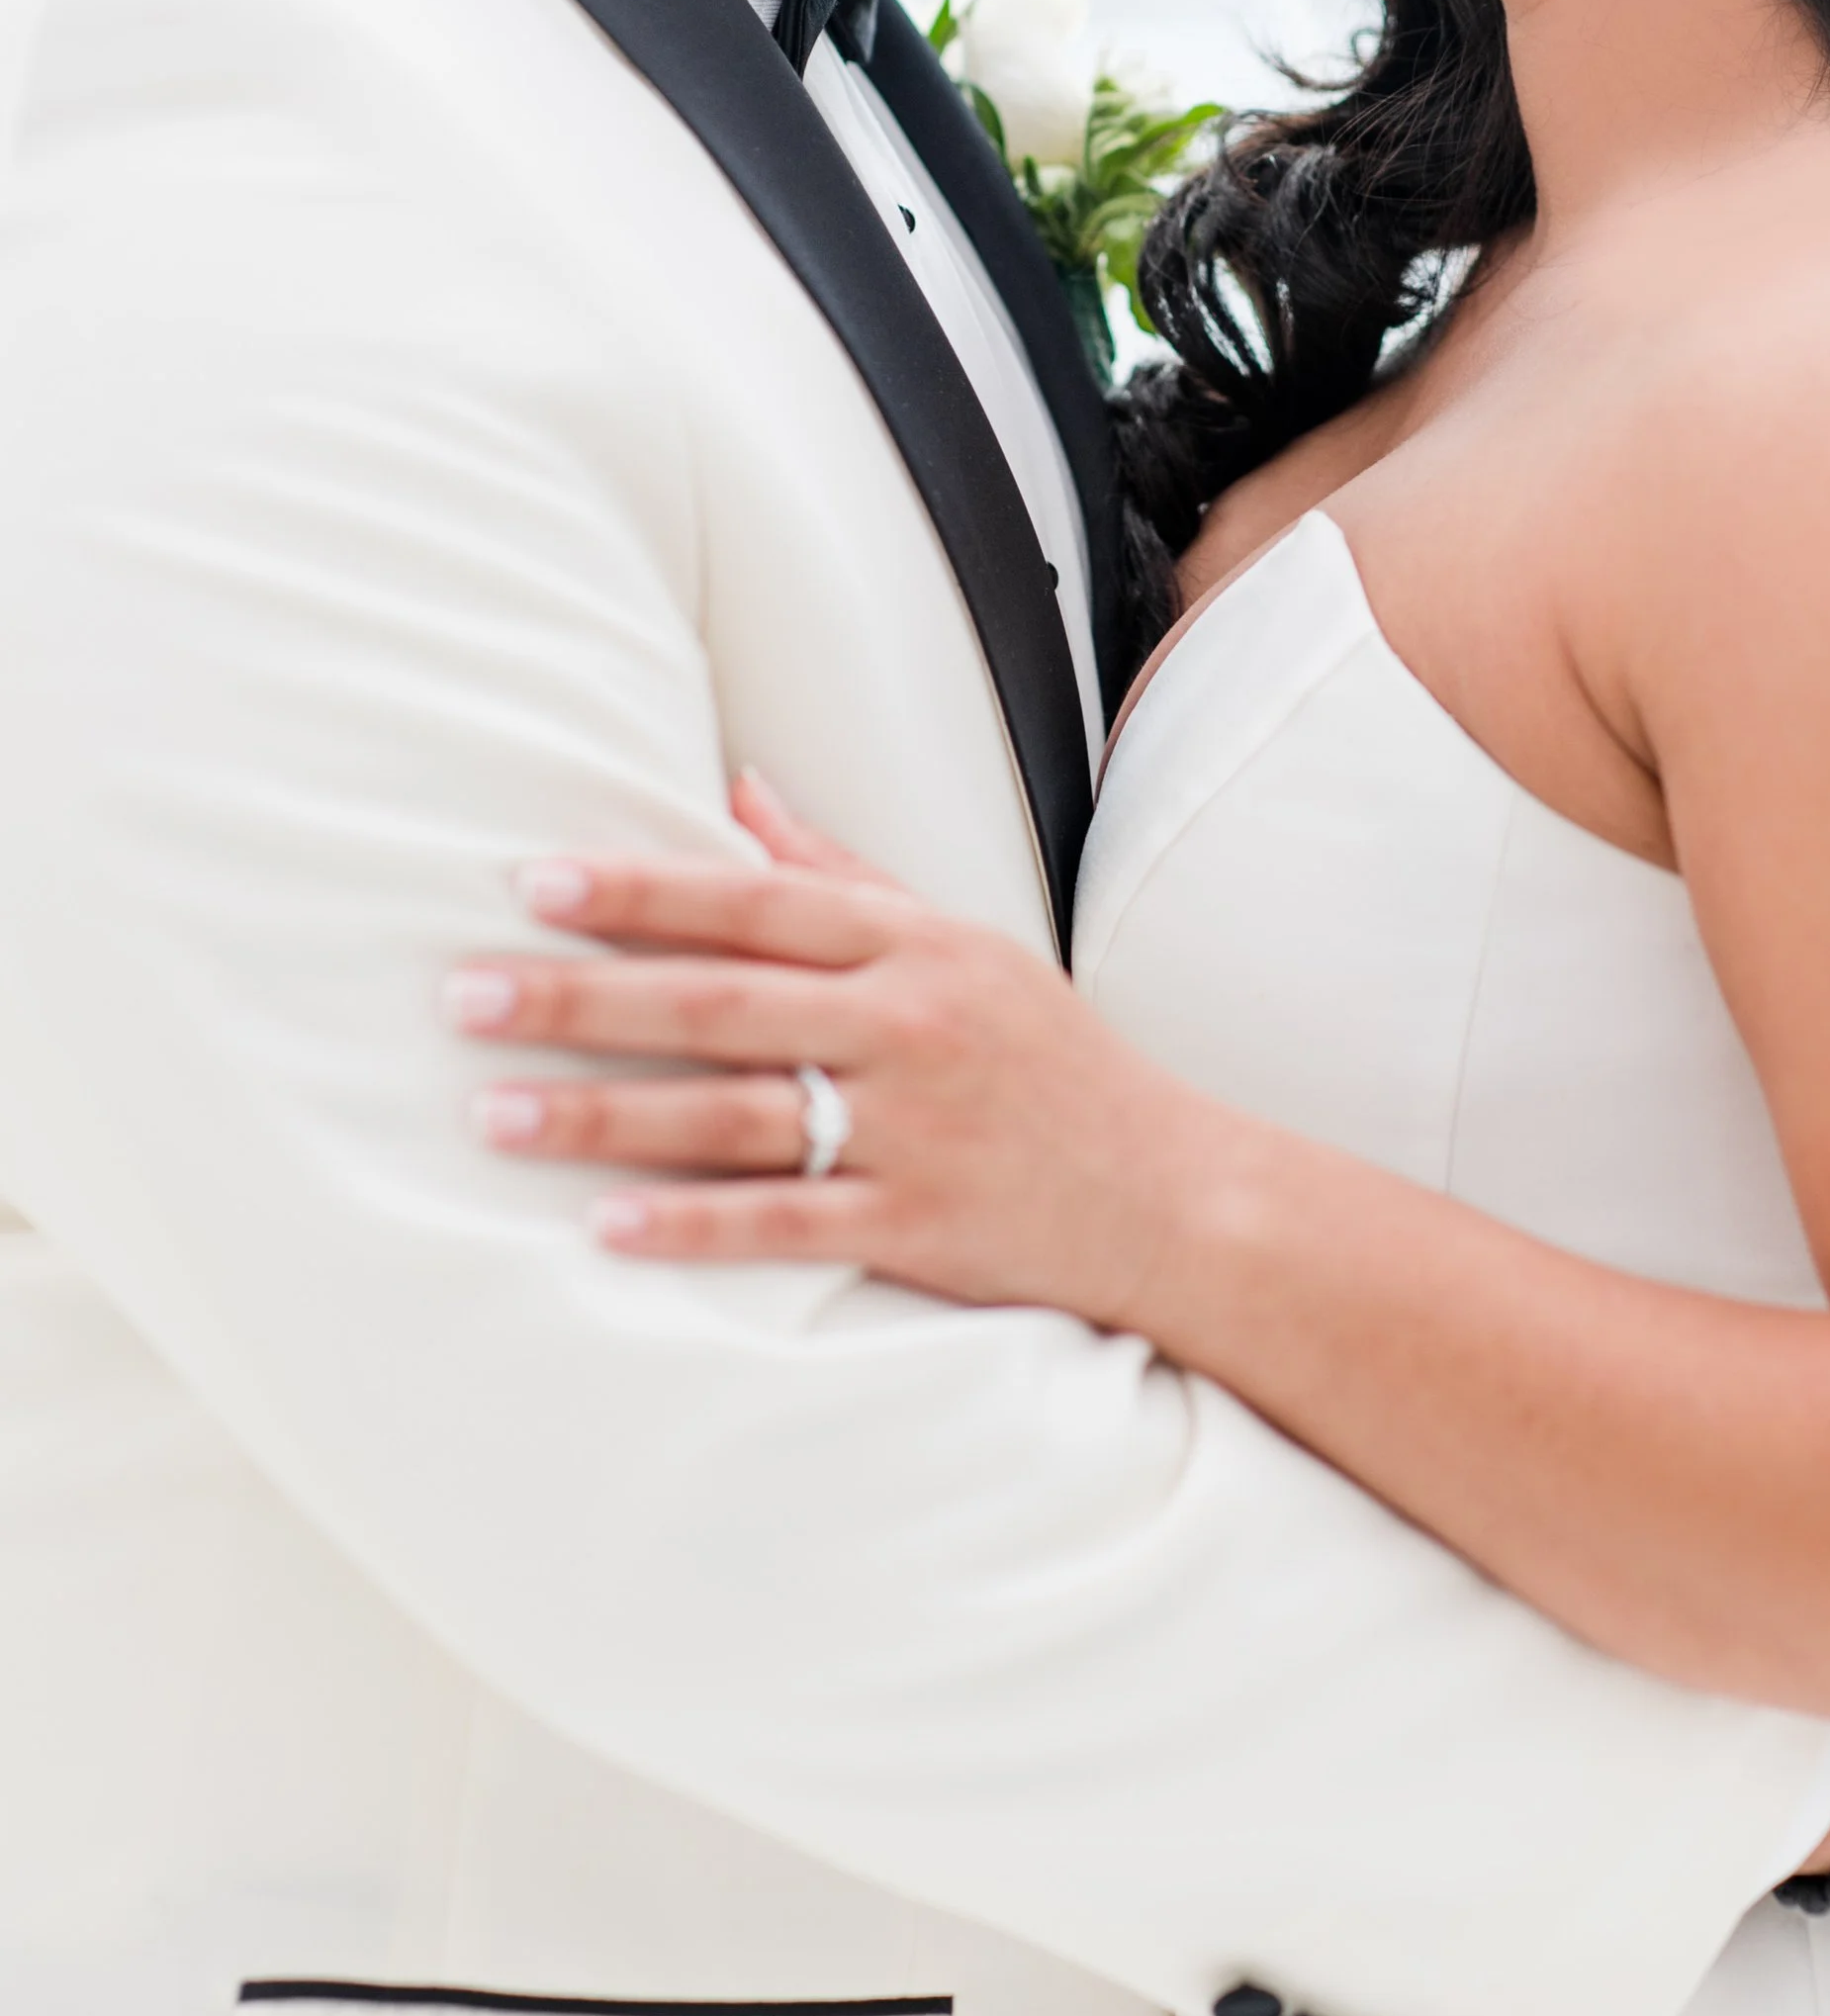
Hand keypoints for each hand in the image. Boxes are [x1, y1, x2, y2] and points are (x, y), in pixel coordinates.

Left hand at [450, 775, 1227, 1327]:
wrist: (1178, 1196)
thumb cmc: (1054, 1064)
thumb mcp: (964, 946)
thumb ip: (842, 875)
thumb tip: (736, 789)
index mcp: (914, 946)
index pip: (754, 904)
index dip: (641, 892)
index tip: (535, 886)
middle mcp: (909, 1025)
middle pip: (720, 1002)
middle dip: (583, 996)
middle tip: (465, 994)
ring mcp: (914, 1128)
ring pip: (734, 1114)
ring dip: (604, 1114)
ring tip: (493, 1112)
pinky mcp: (919, 1224)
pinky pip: (787, 1223)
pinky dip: (694, 1225)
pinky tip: (605, 1227)